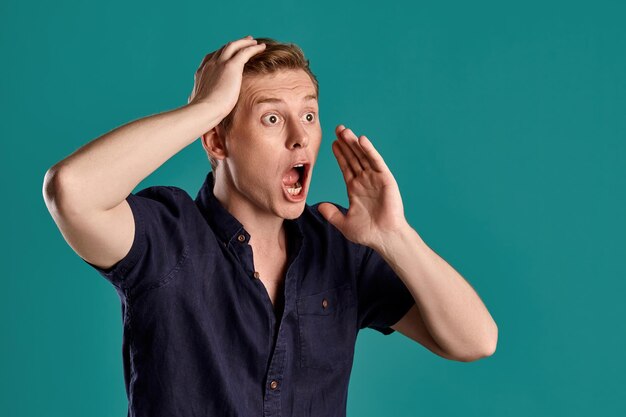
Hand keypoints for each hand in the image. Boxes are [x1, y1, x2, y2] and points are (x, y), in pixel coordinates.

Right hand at [187, 35, 265, 116]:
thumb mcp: (197, 104)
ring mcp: (220, 63)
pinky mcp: (231, 66)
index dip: (222, 54)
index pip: (212, 58)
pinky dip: (253, 48)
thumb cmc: (202, 112)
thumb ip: (200, 101)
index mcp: (202, 72)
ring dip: (244, 42)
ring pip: (234, 46)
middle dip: (234, 45)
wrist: (204, 110)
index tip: (229, 54)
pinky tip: (261, 47)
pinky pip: (244, 52)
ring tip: (254, 42)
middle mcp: (210, 64)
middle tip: (244, 42)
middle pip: (223, 49)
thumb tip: (198, 108)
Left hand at [318, 125, 409, 249]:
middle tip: (337, 128)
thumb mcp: (344, 223)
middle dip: (345, 143)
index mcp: (355, 189)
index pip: (345, 167)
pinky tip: (362, 140)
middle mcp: (364, 181)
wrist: (384, 237)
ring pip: (362, 156)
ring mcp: (375, 179)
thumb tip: (319, 206)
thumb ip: (332, 214)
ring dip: (354, 143)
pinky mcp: (385, 179)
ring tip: (345, 130)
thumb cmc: (367, 233)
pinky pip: (376, 162)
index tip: (332, 143)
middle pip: (353, 157)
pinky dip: (369, 150)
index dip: (339, 155)